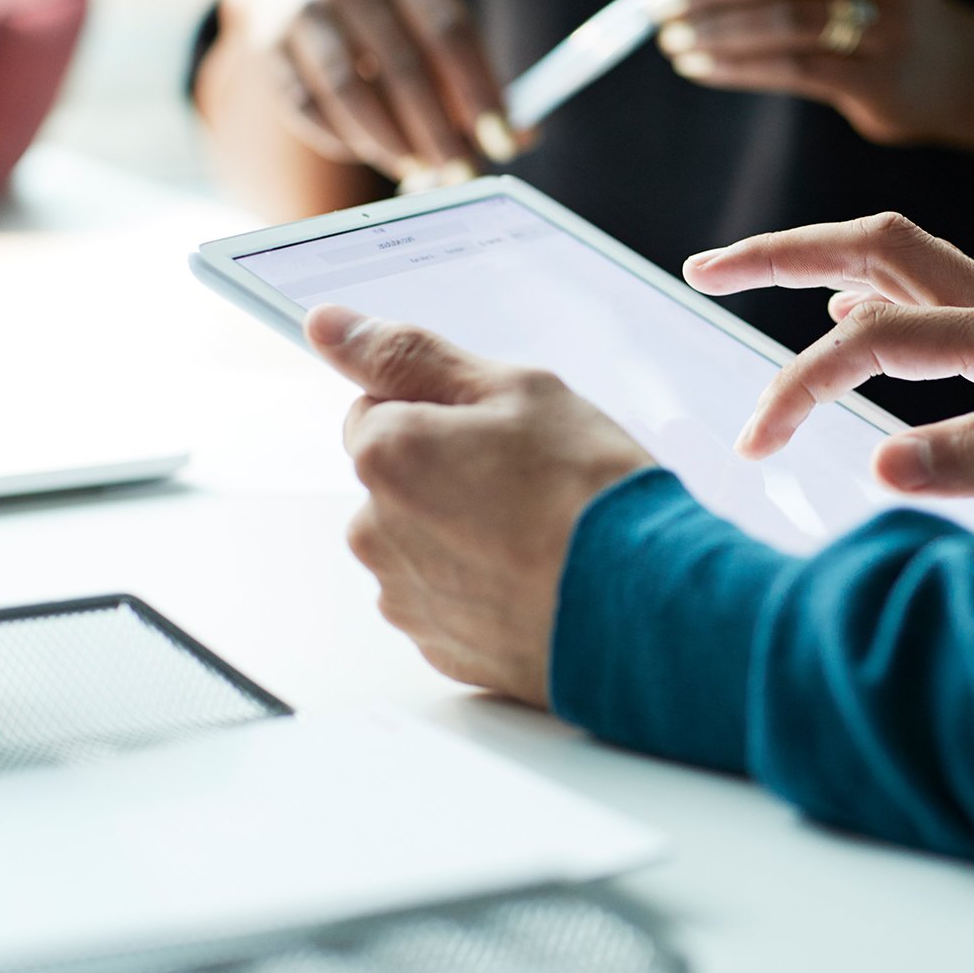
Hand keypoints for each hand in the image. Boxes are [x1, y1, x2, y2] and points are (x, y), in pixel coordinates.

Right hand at [221, 0, 523, 187]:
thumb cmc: (393, 12)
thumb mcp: (438, 22)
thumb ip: (479, 77)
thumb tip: (522, 135)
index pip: (450, 32)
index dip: (478, 93)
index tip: (501, 142)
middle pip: (402, 66)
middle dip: (437, 131)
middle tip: (461, 173)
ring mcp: (303, 6)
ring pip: (349, 90)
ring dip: (389, 143)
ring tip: (418, 170)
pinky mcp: (268, 43)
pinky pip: (309, 107)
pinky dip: (345, 140)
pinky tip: (372, 151)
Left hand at [305, 304, 654, 704]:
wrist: (646, 604)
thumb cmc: (589, 493)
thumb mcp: (516, 391)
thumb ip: (409, 355)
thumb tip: (327, 325)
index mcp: (386, 455)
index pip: (378, 409)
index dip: (443, 412)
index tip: (498, 431)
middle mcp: (375, 531)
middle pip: (398, 481)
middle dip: (449, 475)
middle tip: (530, 482)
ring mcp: (406, 596)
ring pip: (422, 543)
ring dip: (464, 534)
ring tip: (540, 536)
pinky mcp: (439, 648)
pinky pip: (449, 599)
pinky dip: (483, 588)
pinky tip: (537, 578)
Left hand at [641, 0, 973, 154]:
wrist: (956, 77)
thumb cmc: (877, 18)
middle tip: (654, 5)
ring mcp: (890, 23)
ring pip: (781, 18)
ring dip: (713, 29)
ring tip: (671, 40)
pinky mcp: (880, 78)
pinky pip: (791, 68)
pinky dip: (735, 66)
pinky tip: (700, 67)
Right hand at [684, 213, 973, 516]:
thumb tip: (879, 466)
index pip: (872, 339)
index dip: (800, 387)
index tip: (758, 443)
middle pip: (872, 248)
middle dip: (779, 253)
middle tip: (704, 270)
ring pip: (900, 261)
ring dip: (819, 262)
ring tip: (755, 282)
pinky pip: (934, 292)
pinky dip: (875, 295)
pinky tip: (862, 328)